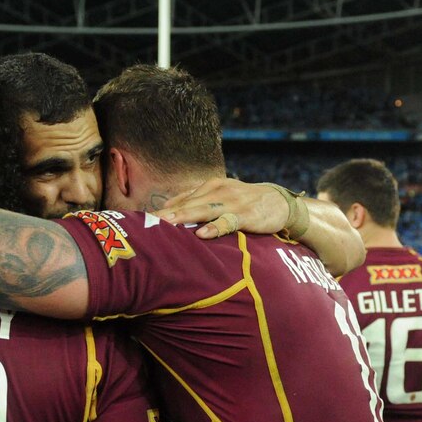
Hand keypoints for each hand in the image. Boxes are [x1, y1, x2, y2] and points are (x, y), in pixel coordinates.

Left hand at [153, 178, 288, 238]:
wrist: (279, 202)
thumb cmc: (243, 202)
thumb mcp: (218, 196)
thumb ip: (193, 200)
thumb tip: (165, 207)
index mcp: (209, 187)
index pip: (181, 200)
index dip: (162, 211)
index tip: (141, 220)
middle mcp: (218, 191)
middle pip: (188, 204)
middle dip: (167, 214)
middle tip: (147, 223)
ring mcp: (232, 202)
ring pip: (204, 210)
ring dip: (185, 217)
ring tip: (168, 225)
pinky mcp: (246, 215)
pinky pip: (228, 221)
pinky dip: (215, 227)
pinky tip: (202, 234)